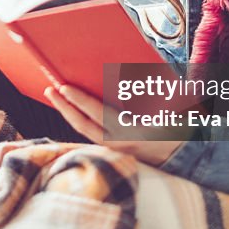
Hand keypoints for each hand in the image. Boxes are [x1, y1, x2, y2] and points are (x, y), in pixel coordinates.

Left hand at [44, 84, 183, 166]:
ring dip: (68, 113)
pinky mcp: (111, 149)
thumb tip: (141, 72)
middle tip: (50, 89)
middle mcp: (119, 143)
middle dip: (64, 107)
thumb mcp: (169, 110)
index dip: (80, 100)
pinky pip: (89, 134)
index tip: (65, 87)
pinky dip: (77, 120)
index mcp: (132, 132)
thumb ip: (157, 91)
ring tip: (55, 96)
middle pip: (84, 125)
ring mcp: (114, 149)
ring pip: (84, 131)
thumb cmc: (175, 129)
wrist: (179, 157)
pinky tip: (69, 109)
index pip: (99, 114)